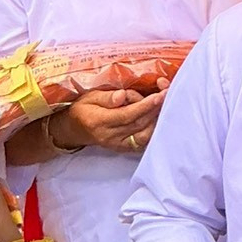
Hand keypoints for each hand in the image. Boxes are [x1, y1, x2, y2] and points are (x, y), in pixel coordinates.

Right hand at [52, 80, 169, 153]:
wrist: (75, 130)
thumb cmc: (83, 109)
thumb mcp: (89, 97)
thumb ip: (106, 97)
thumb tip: (122, 96)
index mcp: (99, 122)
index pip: (127, 115)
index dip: (146, 105)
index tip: (160, 95)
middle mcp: (110, 136)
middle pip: (139, 124)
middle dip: (156, 108)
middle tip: (167, 92)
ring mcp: (119, 145)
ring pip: (145, 134)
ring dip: (157, 117)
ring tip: (161, 101)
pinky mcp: (125, 148)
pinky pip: (144, 142)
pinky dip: (154, 129)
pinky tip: (158, 116)